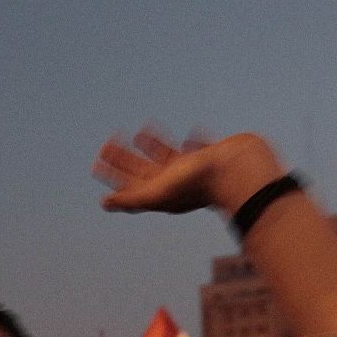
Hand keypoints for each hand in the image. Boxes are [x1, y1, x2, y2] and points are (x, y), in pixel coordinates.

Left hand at [94, 128, 282, 216]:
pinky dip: (192, 142)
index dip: (112, 174)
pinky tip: (190, 135)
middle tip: (108, 143)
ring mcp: (194, 169)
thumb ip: (133, 198)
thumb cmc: (199, 183)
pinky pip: (198, 148)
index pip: (129, 183)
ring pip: (167, 157)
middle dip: (124, 158)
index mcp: (160, 192)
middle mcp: (175, 182)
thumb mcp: (159, 192)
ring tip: (139, 133)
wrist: (240, 171)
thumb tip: (105, 203)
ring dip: (152, 146)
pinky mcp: (211, 157)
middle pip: (143, 169)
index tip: (96, 162)